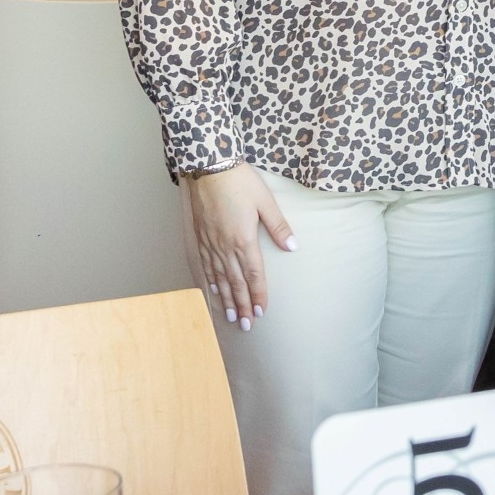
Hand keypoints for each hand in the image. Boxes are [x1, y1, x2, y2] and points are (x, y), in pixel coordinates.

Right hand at [184, 163, 294, 332]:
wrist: (209, 168)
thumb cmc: (240, 182)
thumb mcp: (265, 201)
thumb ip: (278, 226)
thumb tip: (293, 247)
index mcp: (243, 239)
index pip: (254, 274)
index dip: (258, 294)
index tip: (261, 312)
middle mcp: (225, 246)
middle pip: (236, 282)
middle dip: (243, 305)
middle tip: (247, 326)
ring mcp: (210, 243)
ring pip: (219, 278)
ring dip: (227, 299)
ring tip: (231, 317)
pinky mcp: (201, 237)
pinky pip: (206, 265)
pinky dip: (211, 281)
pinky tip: (213, 290)